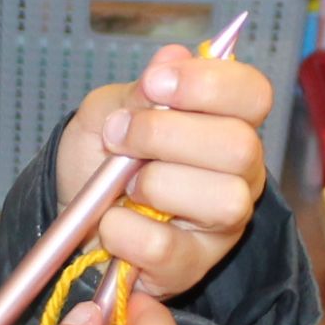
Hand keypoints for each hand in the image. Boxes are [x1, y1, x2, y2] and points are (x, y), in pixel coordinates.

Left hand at [54, 45, 272, 301]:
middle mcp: (239, 172)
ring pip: (224, 201)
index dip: (210, 84)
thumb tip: (173, 58)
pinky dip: (128, 231)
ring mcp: (223, 224)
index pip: (253, 93)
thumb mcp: (107, 111)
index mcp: (228, 122)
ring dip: (157, 185)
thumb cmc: (101, 156)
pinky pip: (171, 250)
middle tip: (120, 136)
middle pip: (241, 147)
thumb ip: (139, 91)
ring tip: (123, 186)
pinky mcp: (193, 266)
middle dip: (168, 135)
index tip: (155, 83)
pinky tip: (113, 223)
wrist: (70, 211)